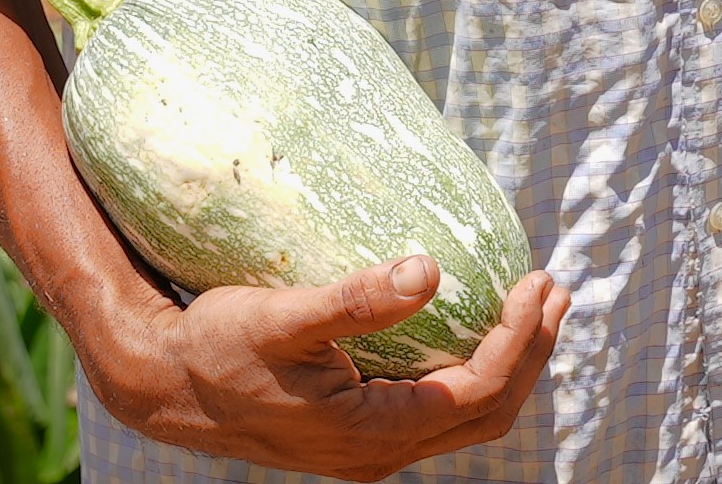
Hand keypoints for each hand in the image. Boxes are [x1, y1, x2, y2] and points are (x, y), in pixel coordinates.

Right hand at [88, 255, 566, 481]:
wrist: (166, 387)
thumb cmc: (218, 347)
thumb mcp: (283, 318)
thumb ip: (355, 299)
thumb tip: (429, 270)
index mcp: (371, 432)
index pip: (477, 391)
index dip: (519, 339)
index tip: (538, 282)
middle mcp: (379, 451)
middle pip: (488, 412)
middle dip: (531, 351)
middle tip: (555, 289)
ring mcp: (372, 447)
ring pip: (467, 415)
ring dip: (510, 361)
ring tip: (535, 304)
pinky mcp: (361, 431)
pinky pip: (440, 408)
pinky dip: (474, 367)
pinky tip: (477, 325)